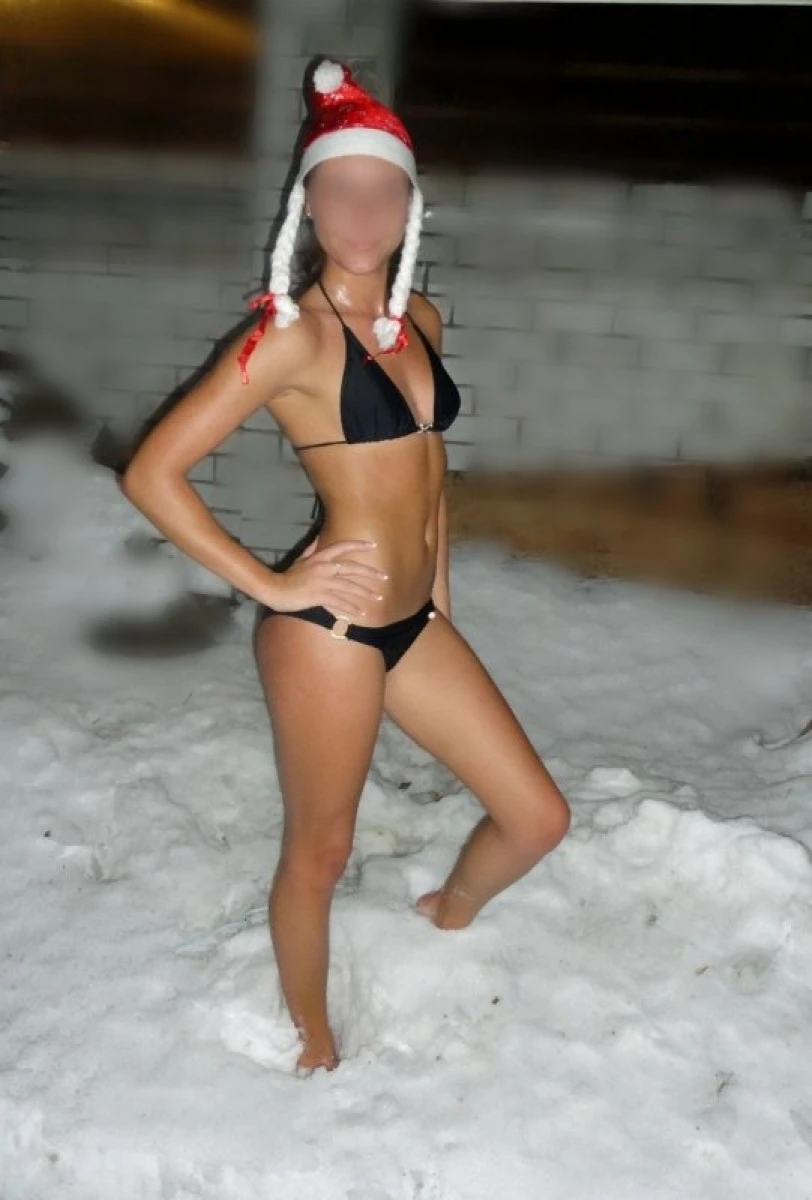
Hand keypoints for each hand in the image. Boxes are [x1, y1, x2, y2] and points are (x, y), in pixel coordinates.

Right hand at [267, 540, 387, 620]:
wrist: (276, 590)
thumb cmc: (289, 576)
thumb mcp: (301, 558)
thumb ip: (312, 548)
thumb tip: (319, 535)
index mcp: (321, 557)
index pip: (343, 547)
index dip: (358, 546)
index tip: (373, 546)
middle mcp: (324, 568)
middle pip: (352, 568)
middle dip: (370, 573)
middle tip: (385, 577)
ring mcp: (323, 583)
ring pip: (349, 587)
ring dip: (365, 593)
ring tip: (378, 598)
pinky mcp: (320, 597)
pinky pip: (340, 603)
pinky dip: (352, 608)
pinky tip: (362, 613)